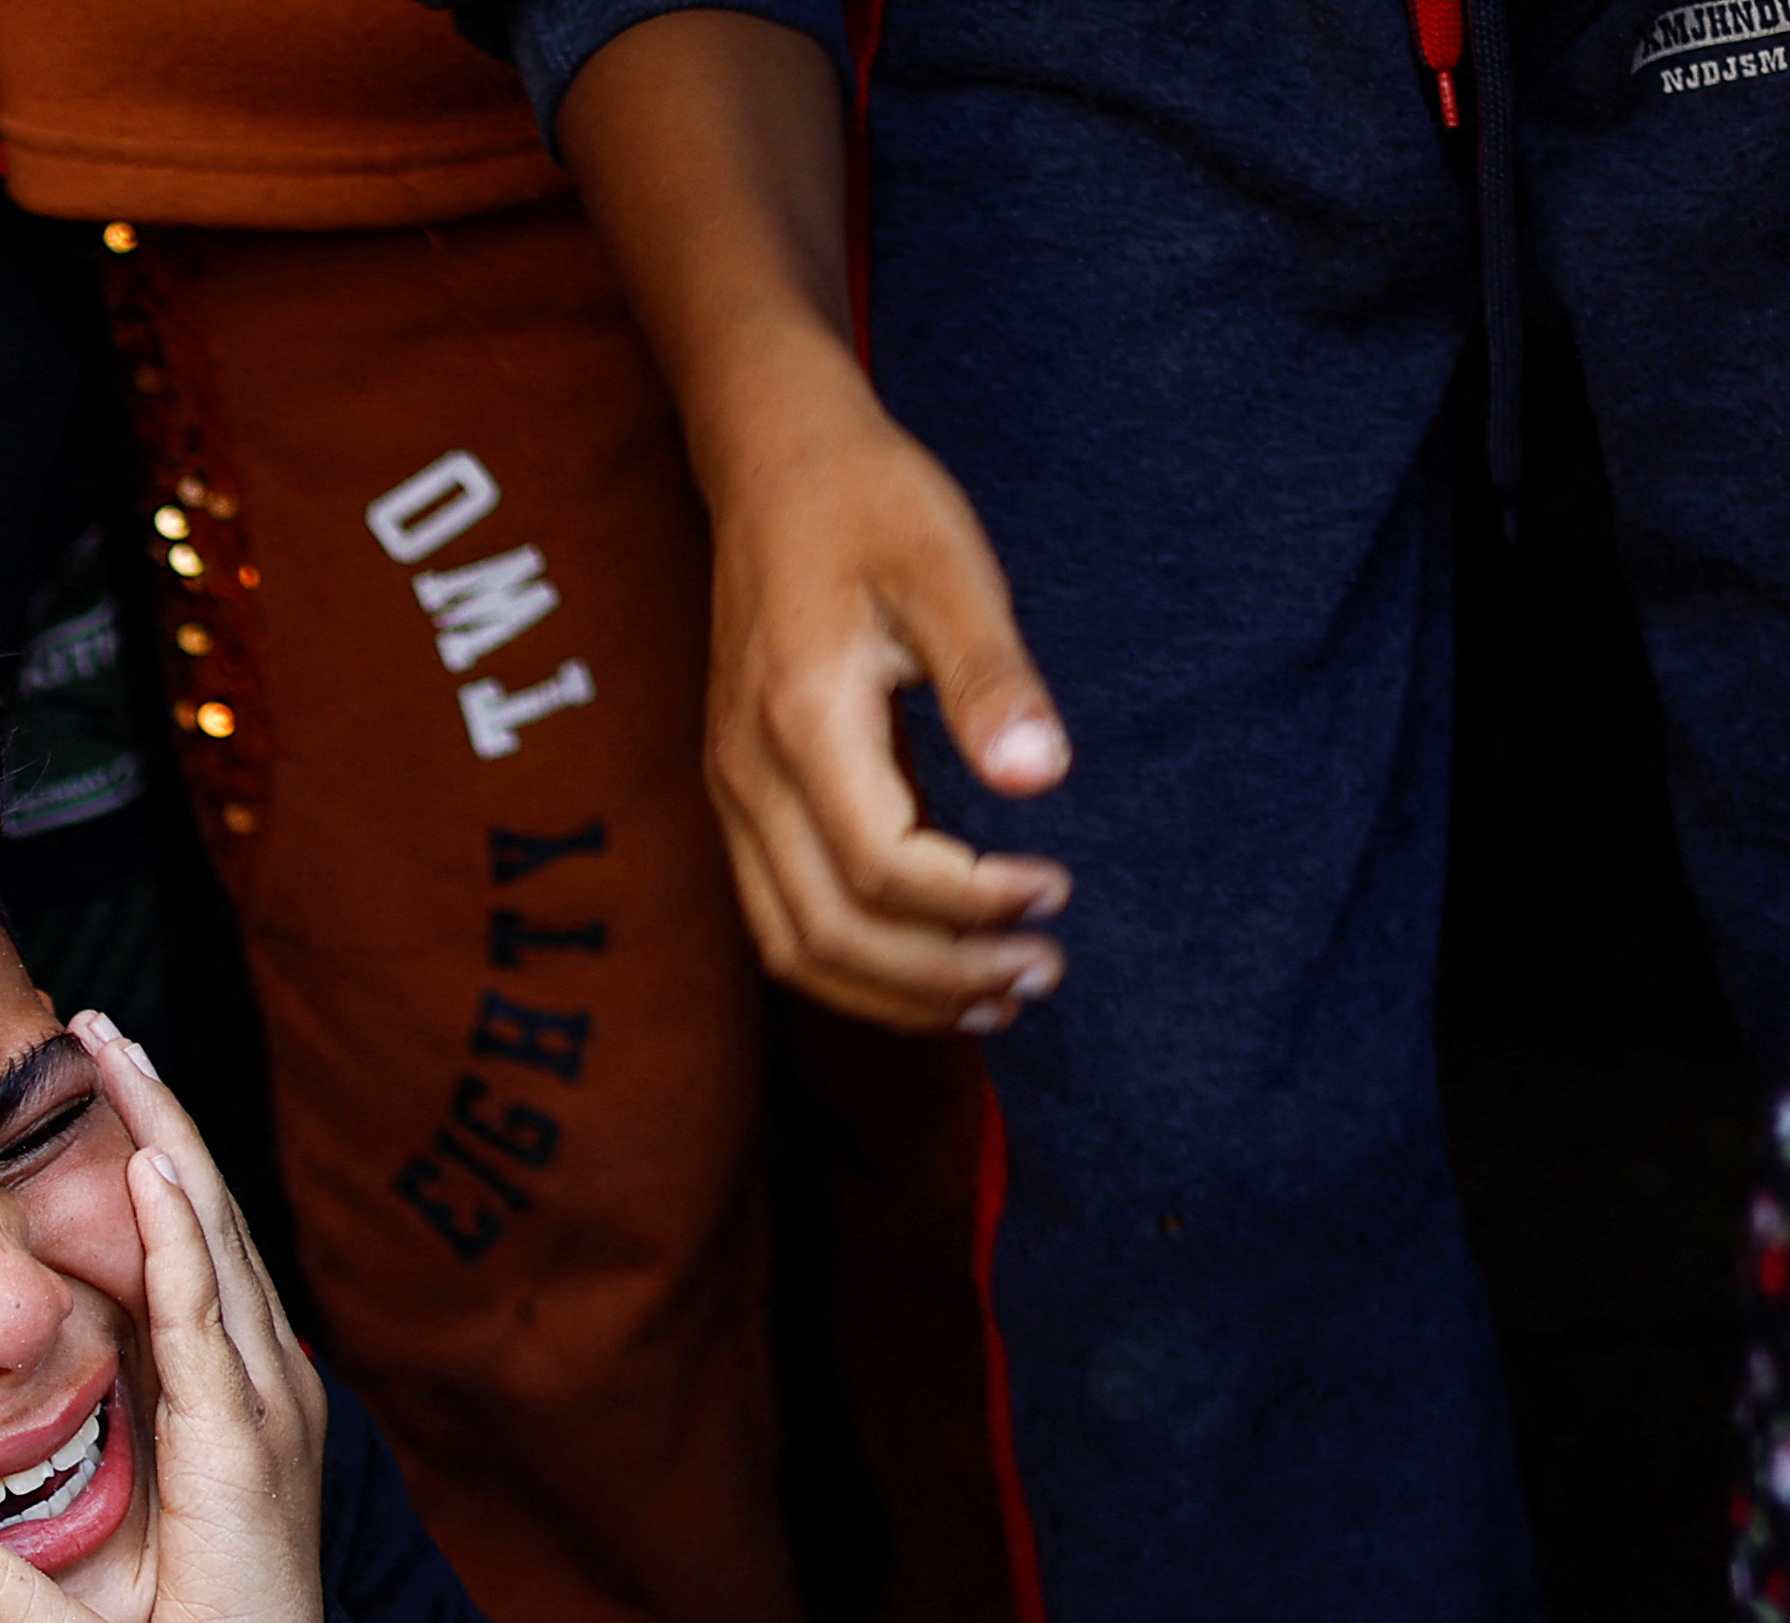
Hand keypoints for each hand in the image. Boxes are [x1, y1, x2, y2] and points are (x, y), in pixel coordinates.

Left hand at [71, 1015, 329, 1622]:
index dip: (134, 1152)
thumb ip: (76, 1441)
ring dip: (168, 1138)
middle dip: (154, 1112)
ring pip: (206, 1240)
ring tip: (123, 1049)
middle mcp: (247, 1376)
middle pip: (195, 1213)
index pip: (169, 1244)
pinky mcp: (244, 1446)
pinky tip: (157, 1170)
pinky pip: (207, 1323)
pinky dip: (183, 1241)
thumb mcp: (119, 1512)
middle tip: (97, 1019)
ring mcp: (256, 1402)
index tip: (80, 1075)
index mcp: (216, 1389)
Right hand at [698, 352, 1073, 1031]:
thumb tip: (1043, 779)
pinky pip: (782, 918)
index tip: (1057, 889)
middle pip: (831, 936)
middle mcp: (748, 775)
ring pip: (795, 947)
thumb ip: (992, 679)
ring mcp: (732, 793)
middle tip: (1042, 972)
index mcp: (802, 721)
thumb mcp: (950, 568)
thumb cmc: (870, 504)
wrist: (774, 461)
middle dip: (940, 976)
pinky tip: (932, 963)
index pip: (881, 869)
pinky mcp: (741, 797)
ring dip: (895, 992)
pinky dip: (857, 965)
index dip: (973, 904)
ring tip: (995, 995)